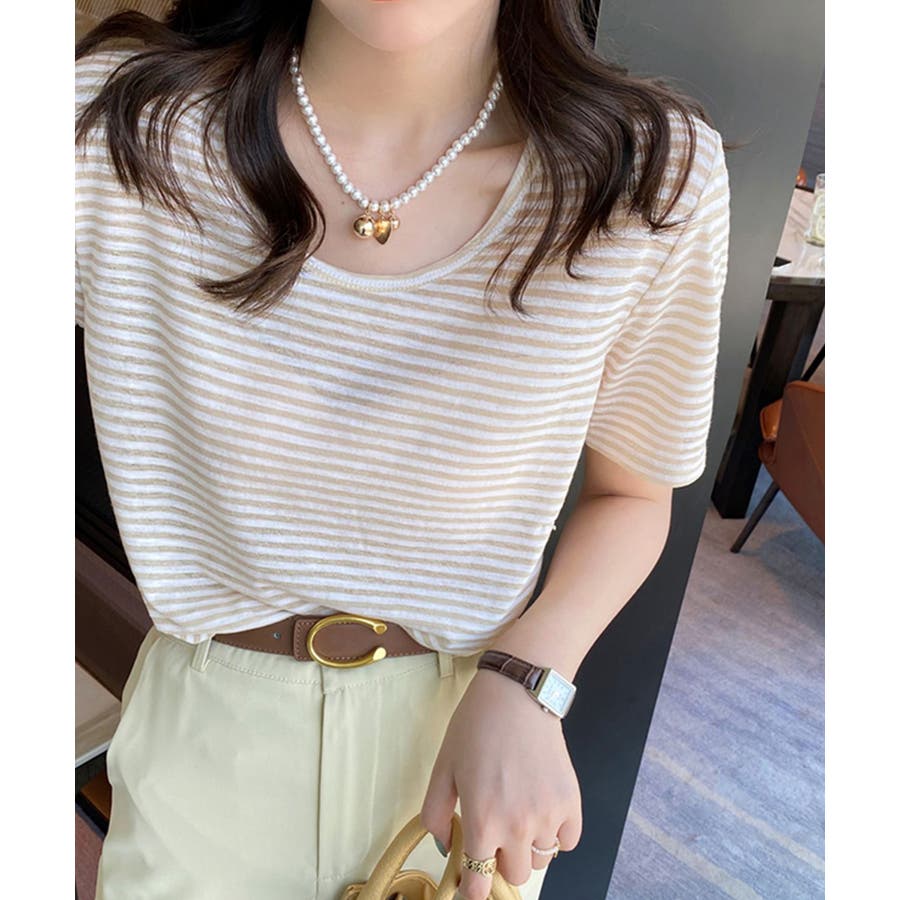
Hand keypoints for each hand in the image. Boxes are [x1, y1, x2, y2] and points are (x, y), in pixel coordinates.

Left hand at [420, 668, 581, 899]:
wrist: (518, 694)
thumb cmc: (476, 726)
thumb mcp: (443, 767)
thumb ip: (435, 814)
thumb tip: (445, 846)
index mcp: (481, 821)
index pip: (478, 885)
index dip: (471, 889)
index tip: (470, 882)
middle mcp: (517, 827)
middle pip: (513, 875)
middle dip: (500, 861)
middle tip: (494, 832)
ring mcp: (548, 816)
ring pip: (540, 861)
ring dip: (527, 846)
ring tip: (517, 812)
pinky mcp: (571, 803)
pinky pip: (567, 842)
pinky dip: (556, 834)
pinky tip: (541, 809)